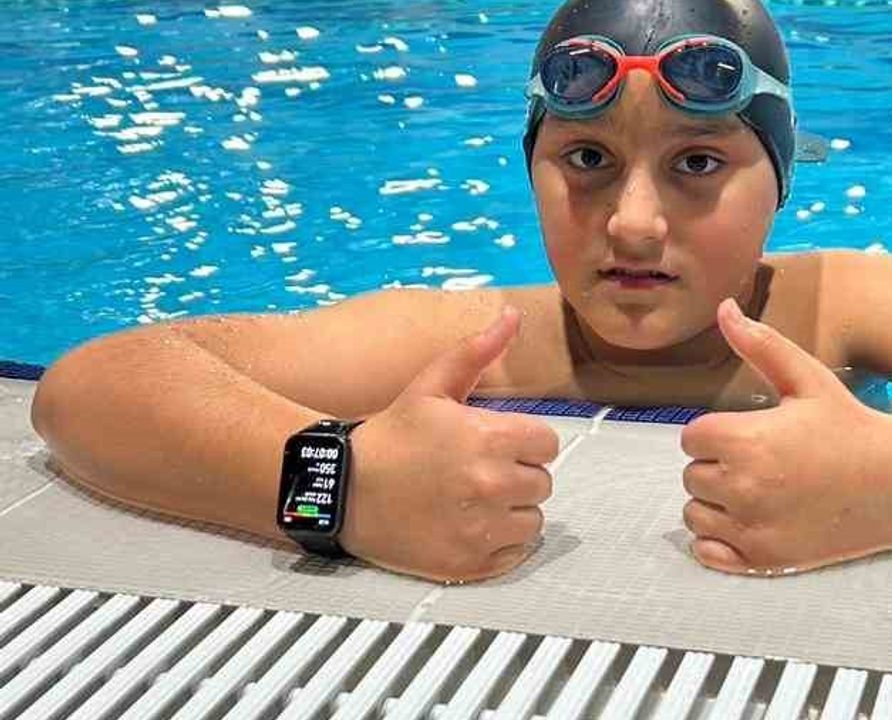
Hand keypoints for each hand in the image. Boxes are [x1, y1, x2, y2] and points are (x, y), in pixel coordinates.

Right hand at [341, 306, 559, 582]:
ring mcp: (482, 528)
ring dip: (512, 512)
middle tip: (478, 472)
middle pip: (542, 483)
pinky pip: (515, 555)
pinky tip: (468, 527)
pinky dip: (499, 545)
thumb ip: (477, 351)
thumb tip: (512, 315)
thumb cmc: (392, 436)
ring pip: (532, 521)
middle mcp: (492, 484)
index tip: (496, 444)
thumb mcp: (430, 386)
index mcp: (490, 438)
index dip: (525, 442)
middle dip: (517, 476)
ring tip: (473, 501)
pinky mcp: (470, 563)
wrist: (342, 491)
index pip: (548, 444)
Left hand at [679, 299, 891, 574]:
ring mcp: (752, 529)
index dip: (717, 433)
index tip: (750, 432)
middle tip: (761, 461)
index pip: (691, 438)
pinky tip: (750, 521)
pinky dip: (719, 540)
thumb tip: (723, 307)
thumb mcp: (807, 378)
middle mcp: (743, 489)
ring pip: (695, 515)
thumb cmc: (851, 424)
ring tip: (757, 490)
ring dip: (714, 503)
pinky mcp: (764, 560)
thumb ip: (759, 344)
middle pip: (691, 477)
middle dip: (717, 466)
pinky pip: (708, 552)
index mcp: (745, 441)